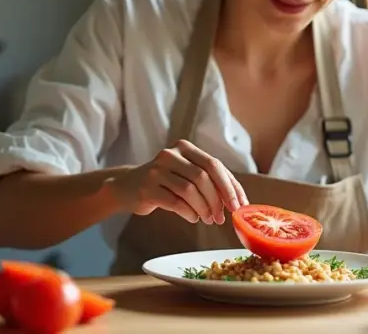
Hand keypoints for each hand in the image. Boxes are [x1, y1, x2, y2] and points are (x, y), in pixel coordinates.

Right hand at [107, 139, 248, 224]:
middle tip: (222, 217)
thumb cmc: (164, 183)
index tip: (239, 204)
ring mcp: (156, 170)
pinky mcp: (147, 188)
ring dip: (204, 208)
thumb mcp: (185, 174)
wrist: (127, 187)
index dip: (230, 186)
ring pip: (190, 190)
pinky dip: (189, 213)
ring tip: (208, 219)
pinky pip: (175, 202)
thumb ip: (208, 180)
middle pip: (203, 176)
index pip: (214, 164)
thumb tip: (236, 200)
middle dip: (218, 199)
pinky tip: (193, 218)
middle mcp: (170, 155)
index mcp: (184, 148)